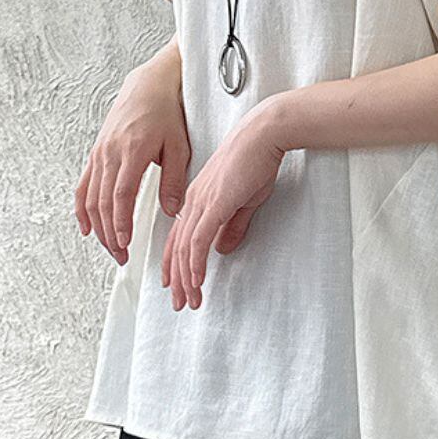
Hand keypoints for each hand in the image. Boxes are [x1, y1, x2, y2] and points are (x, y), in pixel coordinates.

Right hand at [75, 46, 187, 263]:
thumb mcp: (179, 146)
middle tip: (121, 256)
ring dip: (98, 226)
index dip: (120, 221)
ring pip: (90, 197)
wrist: (148, 86)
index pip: (121, 194)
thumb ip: (174, 179)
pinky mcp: (95, 154)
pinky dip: (82, 209)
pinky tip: (87, 228)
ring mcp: (99, 154)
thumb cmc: (167, 114)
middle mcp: (110, 154)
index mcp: (133, 152)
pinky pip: (83, 185)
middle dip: (110, 233)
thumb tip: (172, 211)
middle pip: (103, 202)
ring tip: (110, 247)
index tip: (124, 242)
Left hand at [161, 99, 287, 309]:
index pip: (179, 237)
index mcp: (198, 198)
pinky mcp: (214, 205)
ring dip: (186, 278)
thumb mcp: (245, 199)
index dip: (175, 263)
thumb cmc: (256, 159)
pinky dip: (195, 264)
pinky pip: (198, 241)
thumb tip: (222, 248)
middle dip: (176, 280)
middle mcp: (193, 201)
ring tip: (190, 299)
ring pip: (184, 249)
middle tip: (180, 302)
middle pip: (176, 248)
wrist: (263, 135)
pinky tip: (196, 280)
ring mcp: (201, 203)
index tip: (175, 284)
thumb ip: (232, 225)